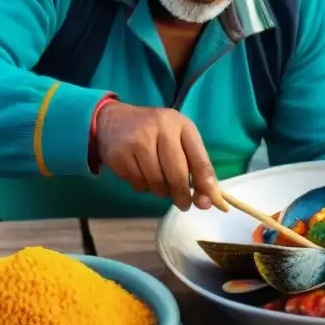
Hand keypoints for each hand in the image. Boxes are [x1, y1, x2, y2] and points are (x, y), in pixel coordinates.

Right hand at [95, 103, 228, 211]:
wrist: (115, 121)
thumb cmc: (155, 132)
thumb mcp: (179, 138)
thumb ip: (195, 165)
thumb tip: (207, 200)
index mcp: (180, 125)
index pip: (199, 159)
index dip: (206, 184)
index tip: (209, 202)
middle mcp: (160, 129)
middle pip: (177, 174)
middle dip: (182, 194)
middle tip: (184, 204)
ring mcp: (137, 141)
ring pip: (156, 182)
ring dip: (160, 190)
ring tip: (159, 182)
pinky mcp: (119, 155)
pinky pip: (138, 183)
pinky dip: (143, 186)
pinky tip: (141, 174)